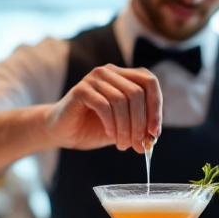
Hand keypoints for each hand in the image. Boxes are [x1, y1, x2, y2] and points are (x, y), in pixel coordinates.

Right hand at [46, 64, 161, 152]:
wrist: (62, 131)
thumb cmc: (94, 127)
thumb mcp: (122, 126)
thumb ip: (138, 126)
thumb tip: (153, 135)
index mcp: (123, 75)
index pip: (150, 82)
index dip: (156, 107)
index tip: (155, 132)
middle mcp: (109, 72)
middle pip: (137, 93)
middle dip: (140, 123)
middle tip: (138, 144)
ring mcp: (94, 78)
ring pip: (121, 100)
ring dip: (126, 127)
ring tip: (123, 145)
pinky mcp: (81, 90)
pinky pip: (104, 106)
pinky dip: (111, 124)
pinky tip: (111, 136)